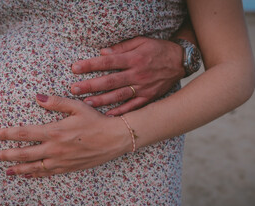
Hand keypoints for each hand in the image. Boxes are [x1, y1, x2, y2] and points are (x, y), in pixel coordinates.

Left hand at [0, 94, 130, 177]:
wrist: (115, 139)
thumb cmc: (97, 120)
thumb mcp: (77, 107)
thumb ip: (56, 102)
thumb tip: (37, 97)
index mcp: (55, 131)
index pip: (24, 133)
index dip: (6, 134)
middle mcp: (55, 149)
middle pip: (24, 154)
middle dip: (6, 154)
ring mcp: (61, 161)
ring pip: (34, 167)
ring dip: (17, 168)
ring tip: (6, 170)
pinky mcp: (68, 168)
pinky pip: (48, 173)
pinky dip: (35, 175)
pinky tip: (27, 175)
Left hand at [70, 36, 184, 115]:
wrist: (180, 61)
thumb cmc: (158, 49)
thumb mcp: (141, 42)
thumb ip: (122, 47)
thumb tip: (103, 53)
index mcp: (134, 59)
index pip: (108, 62)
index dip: (91, 65)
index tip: (75, 68)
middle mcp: (137, 74)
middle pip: (110, 81)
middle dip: (91, 85)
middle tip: (74, 89)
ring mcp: (143, 87)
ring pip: (119, 95)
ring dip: (102, 100)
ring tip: (86, 103)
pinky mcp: (149, 97)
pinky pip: (133, 107)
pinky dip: (121, 111)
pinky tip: (108, 115)